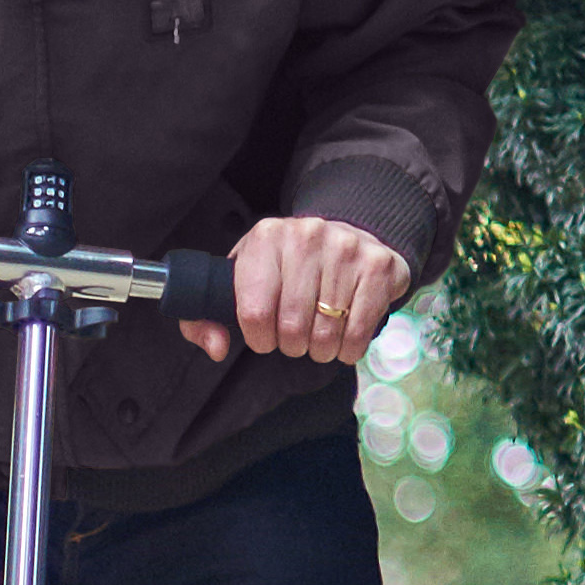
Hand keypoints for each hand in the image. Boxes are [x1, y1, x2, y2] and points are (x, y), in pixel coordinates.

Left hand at [188, 212, 413, 366]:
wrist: (346, 234)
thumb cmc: (285, 267)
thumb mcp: (240, 280)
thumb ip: (207, 317)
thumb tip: (217, 347)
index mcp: (265, 238)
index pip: (253, 311)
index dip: (258, 338)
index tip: (264, 337)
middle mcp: (306, 236)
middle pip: (292, 326)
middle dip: (291, 346)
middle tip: (295, 339)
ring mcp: (346, 247)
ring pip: (326, 333)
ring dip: (320, 350)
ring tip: (319, 337)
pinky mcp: (377, 265)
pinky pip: (358, 331)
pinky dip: (349, 348)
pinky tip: (343, 339)